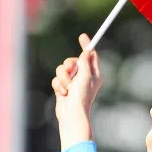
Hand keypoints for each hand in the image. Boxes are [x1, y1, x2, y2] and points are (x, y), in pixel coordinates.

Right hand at [52, 34, 101, 148]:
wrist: (71, 115)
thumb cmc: (82, 97)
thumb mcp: (86, 76)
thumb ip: (85, 63)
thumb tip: (87, 51)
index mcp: (94, 74)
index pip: (91, 56)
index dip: (87, 45)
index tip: (82, 36)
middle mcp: (84, 78)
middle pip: (73, 61)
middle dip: (69, 65)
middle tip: (70, 70)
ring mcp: (73, 83)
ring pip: (62, 70)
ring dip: (63, 78)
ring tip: (67, 88)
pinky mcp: (63, 88)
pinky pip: (57, 79)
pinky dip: (58, 85)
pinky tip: (63, 94)